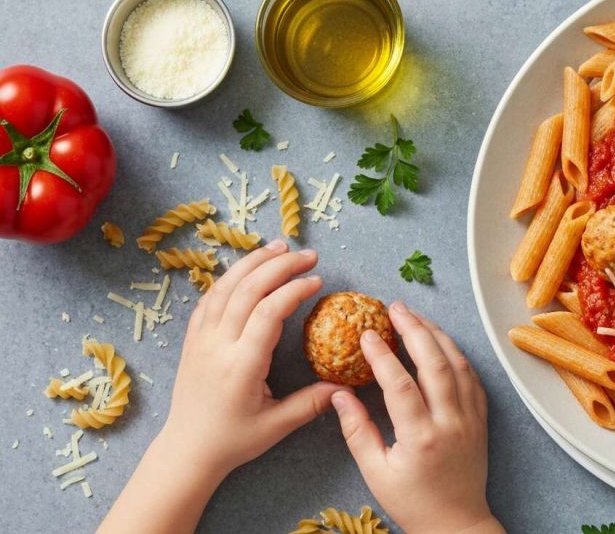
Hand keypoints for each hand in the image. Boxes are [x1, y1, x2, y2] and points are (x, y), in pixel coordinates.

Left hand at [162, 239, 341, 475]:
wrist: (187, 449)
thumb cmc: (233, 440)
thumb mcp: (276, 426)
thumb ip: (310, 403)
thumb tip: (346, 386)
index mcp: (240, 366)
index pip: (267, 313)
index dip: (293, 290)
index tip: (317, 281)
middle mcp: (217, 346)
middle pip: (247, 290)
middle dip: (279, 266)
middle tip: (308, 255)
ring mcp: (200, 339)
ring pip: (224, 287)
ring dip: (253, 262)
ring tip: (280, 246)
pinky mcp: (192, 339)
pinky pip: (209, 298)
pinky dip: (230, 277)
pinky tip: (248, 268)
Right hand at [333, 302, 503, 533]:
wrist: (456, 523)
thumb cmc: (413, 502)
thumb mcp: (376, 472)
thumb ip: (357, 430)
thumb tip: (338, 393)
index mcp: (421, 438)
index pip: (400, 385)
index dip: (382, 355)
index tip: (367, 333)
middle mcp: (451, 423)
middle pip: (435, 364)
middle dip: (415, 330)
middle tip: (395, 308)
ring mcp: (471, 419)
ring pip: (458, 364)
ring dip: (437, 335)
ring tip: (415, 317)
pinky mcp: (481, 419)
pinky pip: (472, 377)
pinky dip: (456, 354)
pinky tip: (440, 342)